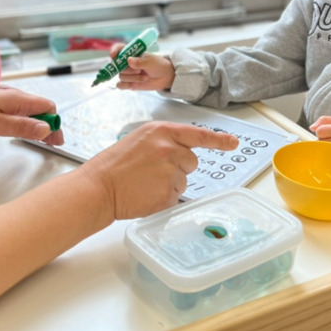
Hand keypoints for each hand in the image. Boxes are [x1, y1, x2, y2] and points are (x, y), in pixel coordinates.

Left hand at [0, 72, 63, 144]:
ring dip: (36, 123)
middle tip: (51, 142)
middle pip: (39, 108)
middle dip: (48, 125)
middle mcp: (11, 95)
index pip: (47, 108)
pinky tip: (18, 129)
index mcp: (15, 99)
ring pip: (27, 109)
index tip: (56, 140)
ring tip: (39, 138)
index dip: (55, 124)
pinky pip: (14, 110)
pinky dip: (22, 120)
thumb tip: (45, 128)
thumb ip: (21, 126)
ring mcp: (0, 98)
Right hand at [76, 121, 238, 218]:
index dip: (218, 140)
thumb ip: (163, 141)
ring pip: (183, 181)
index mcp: (161, 132)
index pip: (197, 134)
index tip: (233, 142)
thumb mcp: (140, 140)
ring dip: (169, 184)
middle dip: (178, 168)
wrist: (98, 187)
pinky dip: (163, 199)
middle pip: (191, 161)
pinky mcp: (167, 193)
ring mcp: (169, 171)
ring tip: (144, 183)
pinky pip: (175, 197)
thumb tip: (183, 151)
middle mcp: (169, 149)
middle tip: (152, 172)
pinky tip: (145, 194)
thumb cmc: (114, 165)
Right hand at [108, 45, 175, 90]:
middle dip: (128, 70)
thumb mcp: (150, 61)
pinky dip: (126, 86)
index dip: (114, 51)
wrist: (164, 77)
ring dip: (133, 79)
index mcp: (131, 53)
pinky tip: (134, 85)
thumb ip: (140, 62)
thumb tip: (129, 60)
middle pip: (118, 66)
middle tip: (139, 71)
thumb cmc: (157, 65)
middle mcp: (126, 63)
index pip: (118, 49)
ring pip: (121, 77)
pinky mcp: (128, 82)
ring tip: (145, 77)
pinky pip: (120, 85)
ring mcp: (127, 73)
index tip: (113, 56)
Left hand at [309, 116, 330, 154]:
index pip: (320, 131)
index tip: (328, 131)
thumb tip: (311, 127)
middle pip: (320, 141)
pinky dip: (329, 155)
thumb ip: (325, 120)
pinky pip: (327, 158)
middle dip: (324, 139)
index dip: (321, 130)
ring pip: (323, 150)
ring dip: (326, 147)